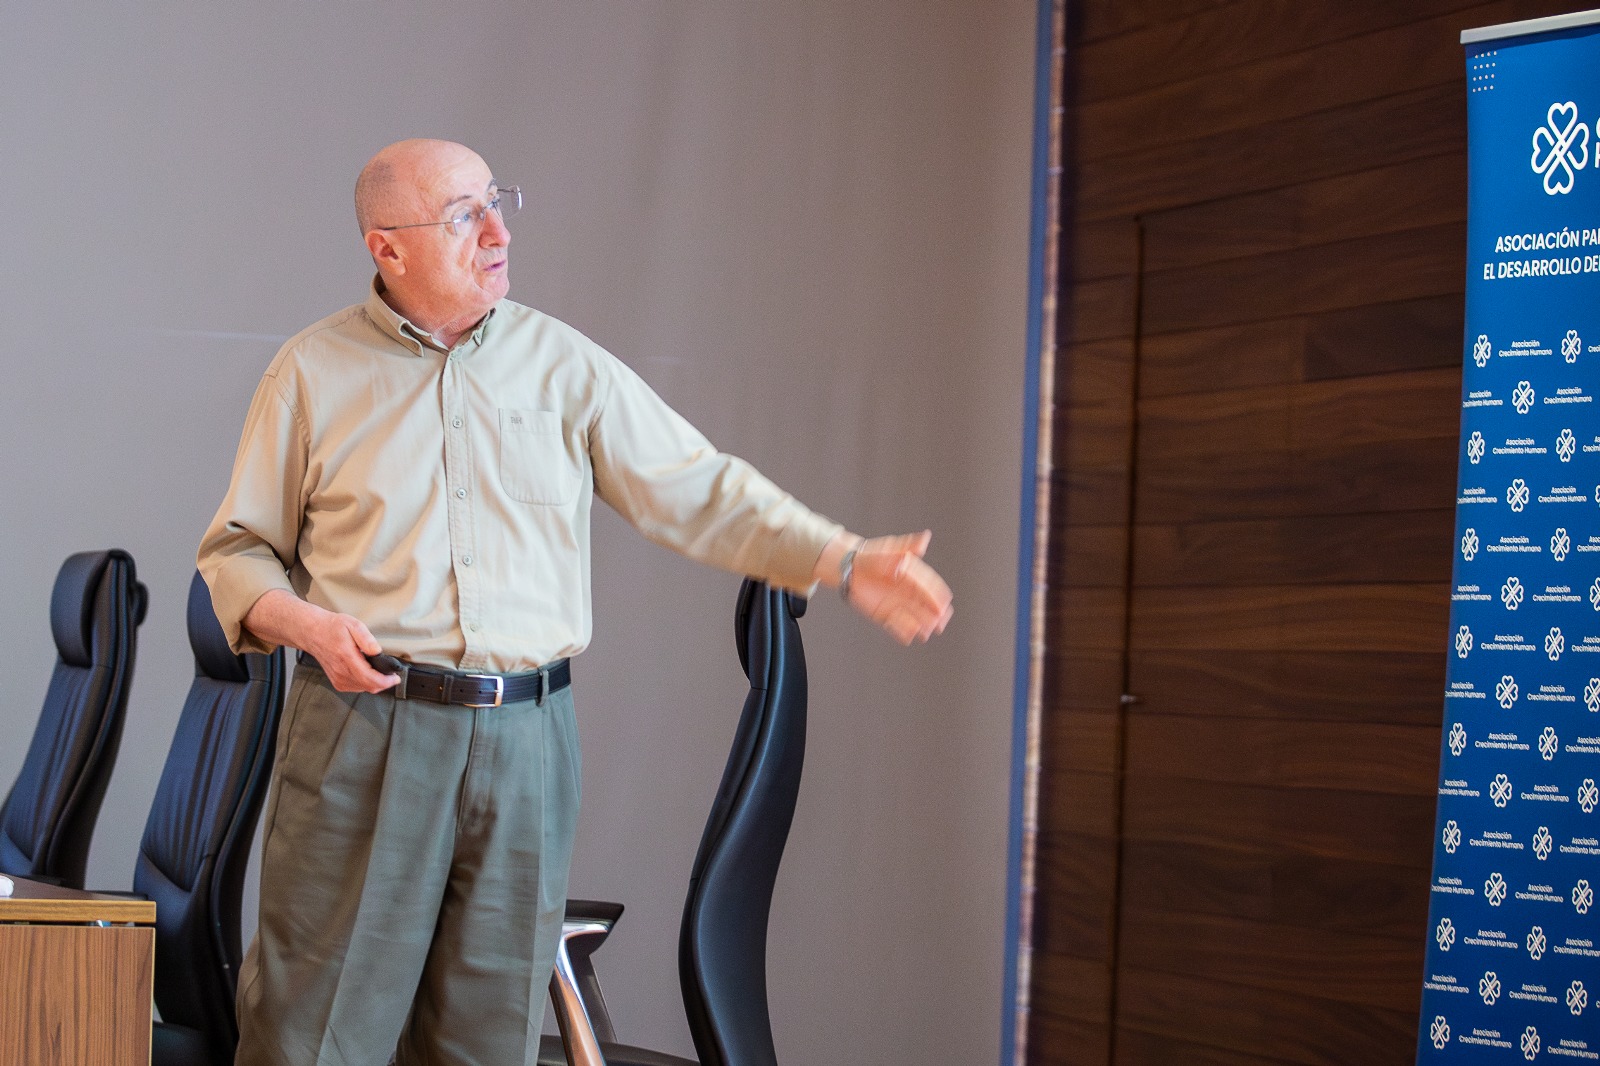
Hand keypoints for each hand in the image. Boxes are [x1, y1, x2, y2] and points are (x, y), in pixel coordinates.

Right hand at [242, 590, 399, 693]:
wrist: (312, 632)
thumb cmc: (332, 627)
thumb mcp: (353, 625)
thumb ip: (367, 639)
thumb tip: (377, 651)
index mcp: (347, 658)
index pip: (370, 679)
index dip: (386, 681)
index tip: (395, 678)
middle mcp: (341, 671)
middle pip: (368, 687)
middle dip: (384, 683)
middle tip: (392, 675)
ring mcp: (338, 678)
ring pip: (362, 689)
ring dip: (375, 684)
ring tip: (382, 674)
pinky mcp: (336, 681)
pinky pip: (355, 688)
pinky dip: (365, 684)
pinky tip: (369, 675)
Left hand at [826, 531, 952, 644]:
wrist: (849, 568)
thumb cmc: (871, 556)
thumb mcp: (889, 550)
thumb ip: (907, 547)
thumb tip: (926, 537)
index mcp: (913, 575)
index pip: (929, 586)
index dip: (936, 596)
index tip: (943, 605)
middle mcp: (909, 591)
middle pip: (927, 605)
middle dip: (935, 615)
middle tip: (940, 623)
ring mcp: (898, 604)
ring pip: (915, 617)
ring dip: (922, 625)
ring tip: (926, 632)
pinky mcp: (886, 615)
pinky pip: (898, 625)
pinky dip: (903, 631)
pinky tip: (909, 637)